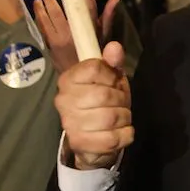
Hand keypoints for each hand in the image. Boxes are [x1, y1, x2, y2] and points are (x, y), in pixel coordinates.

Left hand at [34, 0, 118, 74]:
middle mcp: (72, 35)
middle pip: (59, 12)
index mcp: (88, 32)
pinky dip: (39, 18)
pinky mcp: (50, 48)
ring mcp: (59, 42)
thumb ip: (108, 18)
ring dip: (42, 7)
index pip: (86, 8)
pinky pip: (43, 29)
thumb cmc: (96, 58)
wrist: (81, 82)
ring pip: (47, 20)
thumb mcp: (105, 38)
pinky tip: (37, 10)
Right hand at [53, 39, 131, 169]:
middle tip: (120, 103)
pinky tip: (121, 131)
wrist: (93, 138)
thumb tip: (115, 47)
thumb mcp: (109, 78)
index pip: (94, 68)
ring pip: (110, 117)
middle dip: (121, 99)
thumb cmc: (102, 102)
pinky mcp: (79, 143)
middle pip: (104, 95)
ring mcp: (70, 123)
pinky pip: (112, 138)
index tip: (113, 82)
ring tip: (121, 116)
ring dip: (124, 117)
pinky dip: (125, 134)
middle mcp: (64, 100)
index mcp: (68, 79)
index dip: (111, 75)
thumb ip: (112, 61)